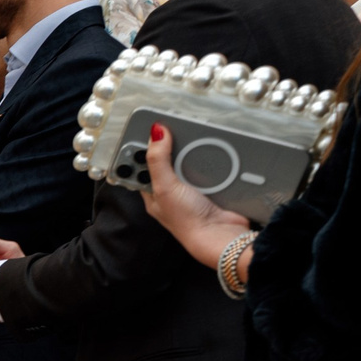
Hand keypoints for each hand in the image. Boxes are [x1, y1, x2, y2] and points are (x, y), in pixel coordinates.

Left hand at [139, 124, 254, 268]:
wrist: (220, 235)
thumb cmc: (187, 219)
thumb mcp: (165, 187)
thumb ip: (158, 161)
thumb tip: (155, 133)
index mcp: (152, 193)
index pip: (140, 167)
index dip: (140, 150)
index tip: (143, 129)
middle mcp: (169, 191)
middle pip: (166, 162)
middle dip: (168, 146)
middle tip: (172, 126)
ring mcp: (190, 190)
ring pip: (188, 163)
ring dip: (192, 151)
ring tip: (191, 130)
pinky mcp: (210, 188)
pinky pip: (208, 169)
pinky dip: (211, 159)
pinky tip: (212, 148)